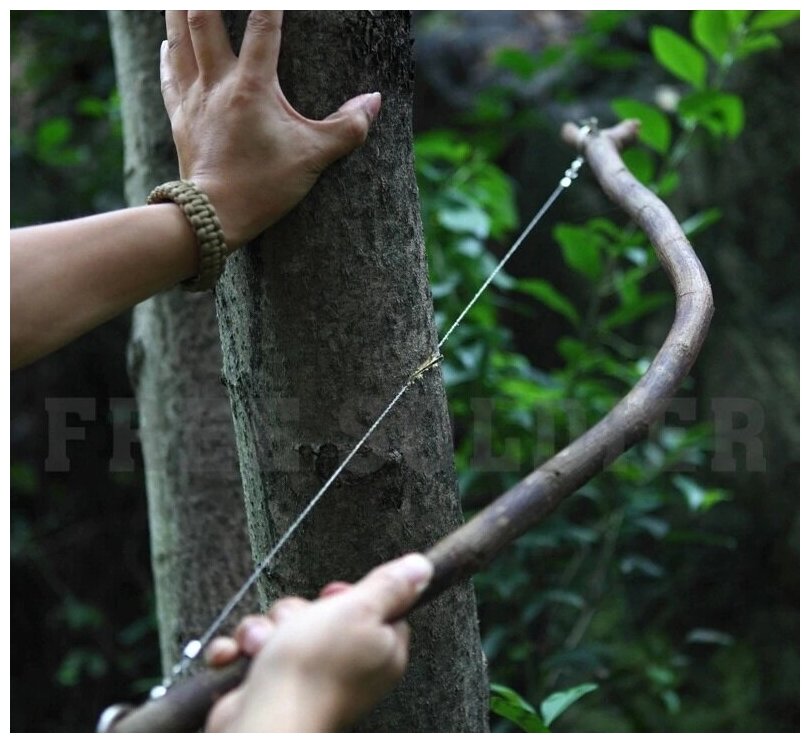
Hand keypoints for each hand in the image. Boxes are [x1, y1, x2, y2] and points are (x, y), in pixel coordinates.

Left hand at [161, 10, 380, 250]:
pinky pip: (169, 77)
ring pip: (178, 41)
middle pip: (203, 20)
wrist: (214, 215)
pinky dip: (168, 54)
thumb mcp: (314, 157)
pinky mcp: (180, 120)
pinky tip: (167, 43)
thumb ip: (348, 128)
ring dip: (177, 11)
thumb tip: (375, 101)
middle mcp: (217, 84)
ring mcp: (194, 100)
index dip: (271, 1)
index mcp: (252, 87)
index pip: (263, 26)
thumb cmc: (264, 185)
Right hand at [204, 553, 433, 731]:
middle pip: (320, 612)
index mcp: (379, 650)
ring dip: (261, 631)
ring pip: (280, 627)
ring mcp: (306, 678)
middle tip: (293, 627)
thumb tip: (422, 567)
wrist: (262, 721)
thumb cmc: (313, 666)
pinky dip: (238, 653)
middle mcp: (346, 666)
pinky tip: (236, 659)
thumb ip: (390, 586)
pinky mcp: (269, 686)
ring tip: (260, 648)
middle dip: (294, 613)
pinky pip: (251, 652)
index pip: (373, 608)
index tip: (333, 598)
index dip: (349, 597)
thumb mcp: (360, 609)